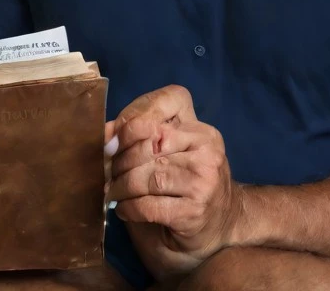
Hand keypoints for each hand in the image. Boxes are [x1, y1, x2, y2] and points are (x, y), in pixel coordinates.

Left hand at [106, 86, 242, 276]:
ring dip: (122, 187)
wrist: (225, 223)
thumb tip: (105, 134)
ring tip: (113, 193)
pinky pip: (148, 205)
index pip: (162, 106)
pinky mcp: (195, 211)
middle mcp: (206, 150)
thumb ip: (140, 138)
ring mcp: (204, 180)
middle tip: (108, 174)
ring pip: (147, 177)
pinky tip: (125, 210)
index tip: (111, 144)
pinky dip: (129, 208)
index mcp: (200, 130)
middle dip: (120, 161)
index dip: (130, 123)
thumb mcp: (169, 154)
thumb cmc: (187, 184)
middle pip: (149, 144)